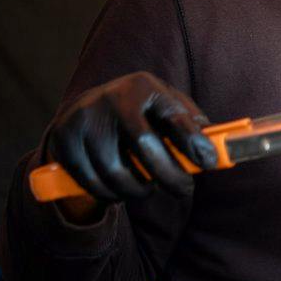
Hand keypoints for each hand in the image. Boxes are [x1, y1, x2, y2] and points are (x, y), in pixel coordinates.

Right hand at [45, 72, 217, 203]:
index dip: (193, 142)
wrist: (86, 110)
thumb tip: (217, 149)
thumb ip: (192, 124)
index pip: (174, 116)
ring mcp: (84, 119)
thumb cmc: (142, 114)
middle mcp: (111, 98)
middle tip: (184, 190)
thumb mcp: (167, 108)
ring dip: (139, 189)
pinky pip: (93, 183)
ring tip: (148, 187)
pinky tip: (120, 188)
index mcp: (144, 86)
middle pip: (145, 147)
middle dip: (170, 175)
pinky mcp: (64, 141)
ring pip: (117, 173)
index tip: (209, 164)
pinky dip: (112, 194)